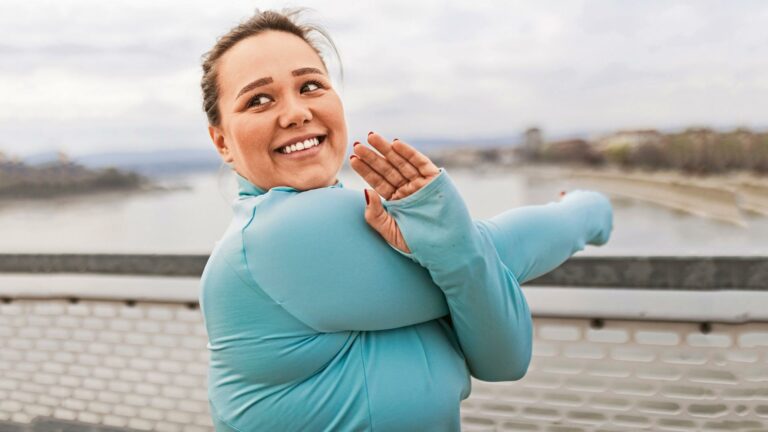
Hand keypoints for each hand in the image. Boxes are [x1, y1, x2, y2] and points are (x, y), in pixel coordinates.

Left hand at [349, 132, 440, 252]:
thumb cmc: (418, 244)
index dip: (366, 170)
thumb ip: (376, 215)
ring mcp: (421, 183)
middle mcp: (407, 189)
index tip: (353, 158)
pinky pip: (420, 163)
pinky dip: (409, 153)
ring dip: (387, 150)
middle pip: (387, 169)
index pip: (377, 181)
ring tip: (371, 137)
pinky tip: (395, 144)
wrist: (447, 249)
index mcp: (396, 200)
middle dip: (373, 156)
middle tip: (357, 144)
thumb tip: (365, 192)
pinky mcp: (435, 180)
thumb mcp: (390, 231)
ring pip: (401, 163)